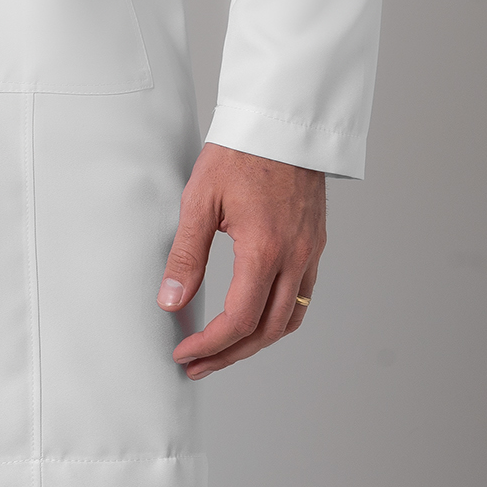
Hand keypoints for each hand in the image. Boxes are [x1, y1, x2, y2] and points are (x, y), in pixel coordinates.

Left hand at [156, 143, 325, 379]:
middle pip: (266, 331)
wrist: (281, 120)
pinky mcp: (315, 242)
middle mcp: (295, 258)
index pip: (238, 320)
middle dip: (230, 355)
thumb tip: (171, 301)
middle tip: (197, 365)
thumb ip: (186, 255)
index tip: (184, 353)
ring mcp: (310, 251)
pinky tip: (255, 317)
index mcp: (265, 250)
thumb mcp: (200, 201)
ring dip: (256, 342)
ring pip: (290, 319)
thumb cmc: (238, 153)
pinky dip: (278, 318)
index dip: (209, 345)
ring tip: (224, 350)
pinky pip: (303, 296)